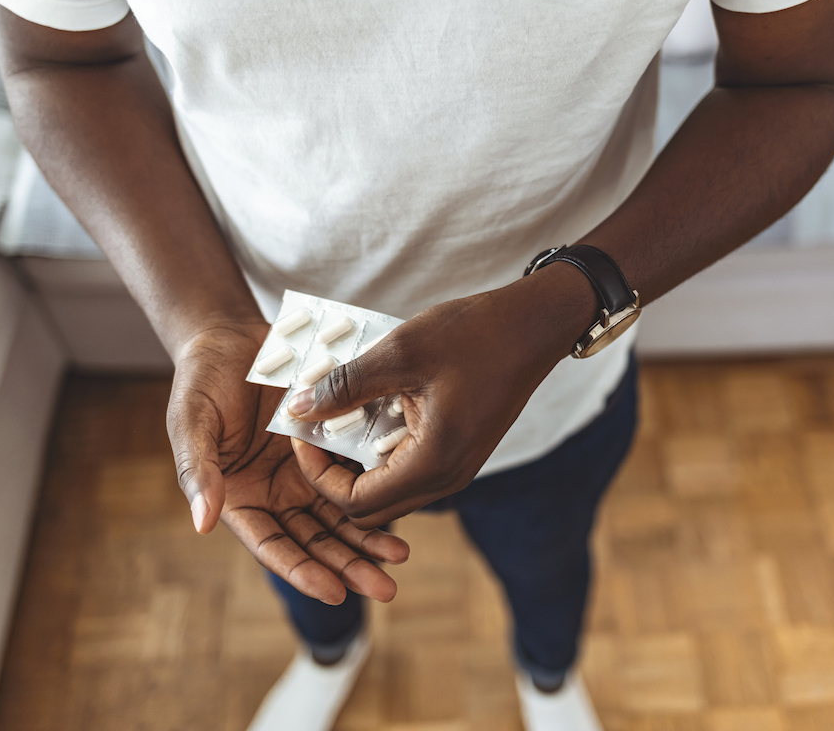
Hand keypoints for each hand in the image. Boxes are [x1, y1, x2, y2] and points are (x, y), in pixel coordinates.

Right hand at [167, 321, 409, 602]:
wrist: (231, 338)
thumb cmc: (201, 381)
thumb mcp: (190, 424)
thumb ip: (199, 472)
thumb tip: (204, 524)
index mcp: (241, 500)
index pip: (274, 547)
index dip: (304, 572)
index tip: (335, 592)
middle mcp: (276, 495)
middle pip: (316, 541)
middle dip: (349, 566)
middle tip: (385, 587)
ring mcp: (305, 473)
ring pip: (342, 515)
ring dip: (370, 538)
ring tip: (401, 555)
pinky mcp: (330, 447)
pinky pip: (357, 473)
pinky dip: (379, 489)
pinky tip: (406, 502)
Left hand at [287, 264, 598, 526]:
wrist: (534, 325)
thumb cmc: (475, 335)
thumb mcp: (399, 353)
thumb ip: (346, 385)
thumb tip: (298, 407)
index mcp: (433, 462)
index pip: (355, 501)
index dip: (317, 474)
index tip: (303, 432)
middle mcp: (447, 477)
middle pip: (370, 507)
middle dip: (332, 476)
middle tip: (315, 429)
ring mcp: (456, 468)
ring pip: (389, 490)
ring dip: (356, 462)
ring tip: (338, 415)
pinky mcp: (459, 453)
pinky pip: (408, 468)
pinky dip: (380, 450)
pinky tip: (371, 409)